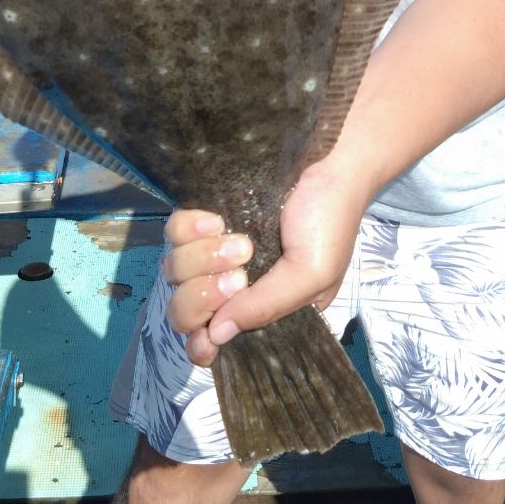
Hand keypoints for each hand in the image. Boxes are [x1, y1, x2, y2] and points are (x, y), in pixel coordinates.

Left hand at [164, 156, 370, 366]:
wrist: (328, 161)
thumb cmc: (330, 222)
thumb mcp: (311, 275)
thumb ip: (267, 307)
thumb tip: (216, 335)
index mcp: (259, 307)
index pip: (214, 340)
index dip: (202, 343)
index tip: (205, 334)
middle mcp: (229, 283)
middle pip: (184, 310)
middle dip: (205, 297)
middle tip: (239, 274)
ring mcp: (213, 248)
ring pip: (175, 271)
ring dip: (203, 260)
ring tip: (241, 241)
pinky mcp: (203, 215)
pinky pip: (175, 231)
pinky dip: (191, 228)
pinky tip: (217, 219)